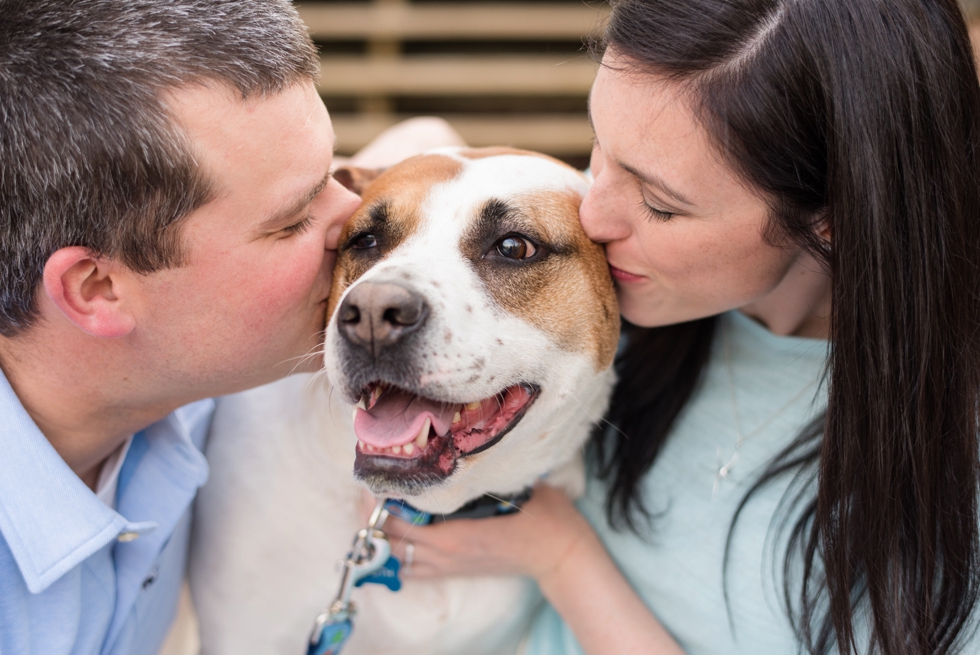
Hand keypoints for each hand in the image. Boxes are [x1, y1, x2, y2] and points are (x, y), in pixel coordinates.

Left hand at [377, 485, 599, 583]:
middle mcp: (446, 555)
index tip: (374, 478)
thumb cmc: (541, 516)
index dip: (382, 502)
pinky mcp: (456, 571)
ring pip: (398, 557)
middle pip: (391, 540)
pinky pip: (414, 570)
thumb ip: (484, 470)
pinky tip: (393, 537)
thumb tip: (459, 441)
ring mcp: (450, 566)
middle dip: (376, 516)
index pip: (401, 522)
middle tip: (370, 488)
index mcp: (456, 536)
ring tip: (377, 509)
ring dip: (383, 535)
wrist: (559, 555)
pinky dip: (397, 555)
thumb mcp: (513, 484)